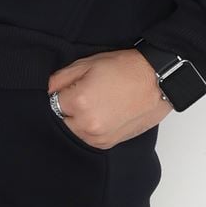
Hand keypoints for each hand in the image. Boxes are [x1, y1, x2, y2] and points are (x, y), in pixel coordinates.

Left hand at [46, 48, 171, 149]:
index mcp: (78, 102)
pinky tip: (103, 113)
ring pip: (73, 131)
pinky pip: (88, 138)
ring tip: (97, 103)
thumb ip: (61, 78)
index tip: (72, 87)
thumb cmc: (126, 69)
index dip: (62, 92)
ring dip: (78, 120)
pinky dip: (90, 128)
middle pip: (60, 120)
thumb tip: (47, 90)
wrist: (158, 81)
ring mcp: (98, 137)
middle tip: (86, 94)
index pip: (52, 102)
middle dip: (67, 108)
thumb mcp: (89, 63)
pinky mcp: (108, 143)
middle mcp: (86, 124)